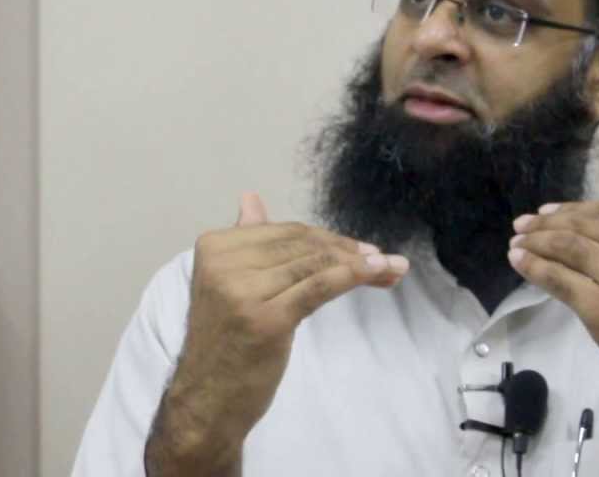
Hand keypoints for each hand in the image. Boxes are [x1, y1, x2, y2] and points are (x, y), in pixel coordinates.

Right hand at [144, 192, 409, 476]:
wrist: (206, 401)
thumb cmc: (224, 344)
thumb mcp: (228, 285)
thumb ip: (246, 241)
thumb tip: (251, 197)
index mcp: (214, 247)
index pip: (284, 232)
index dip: (327, 238)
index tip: (361, 248)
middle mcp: (224, 263)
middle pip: (302, 245)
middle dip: (348, 250)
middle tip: (384, 258)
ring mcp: (244, 291)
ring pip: (315, 264)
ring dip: (360, 263)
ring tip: (391, 267)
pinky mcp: (267, 318)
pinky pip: (319, 286)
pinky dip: (353, 276)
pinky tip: (378, 273)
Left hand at [507, 182, 598, 475]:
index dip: (581, 208)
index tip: (556, 211)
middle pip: (587, 223)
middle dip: (551, 220)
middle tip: (526, 222)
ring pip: (568, 246)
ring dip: (536, 239)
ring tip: (517, 238)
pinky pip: (558, 279)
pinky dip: (533, 266)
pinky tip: (519, 260)